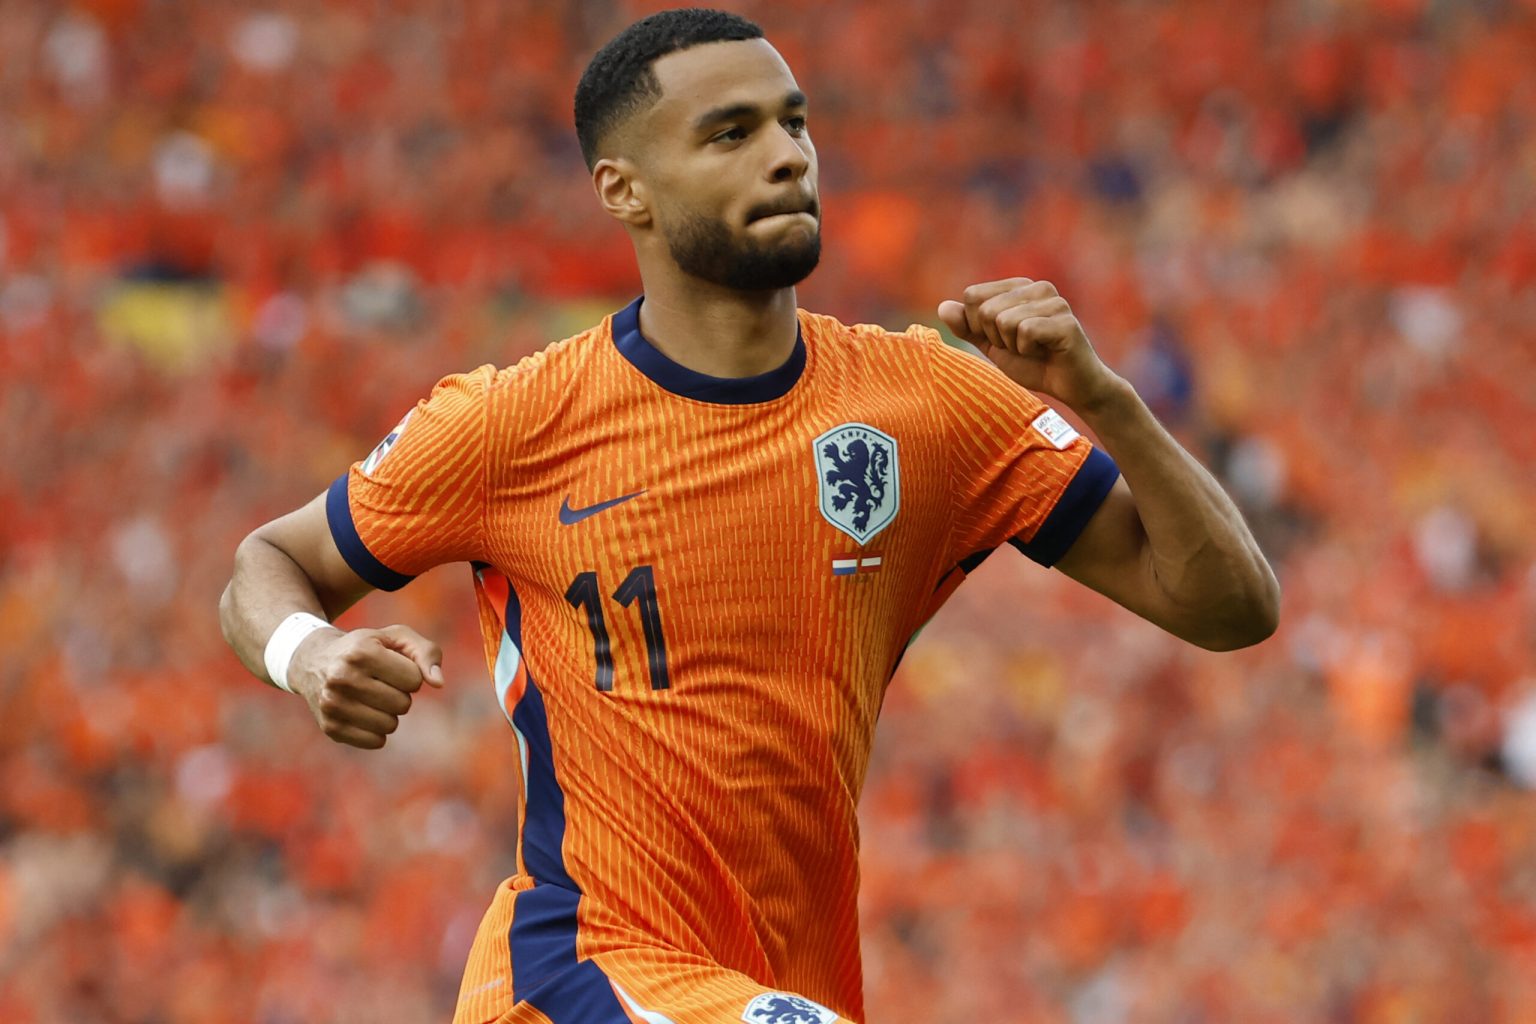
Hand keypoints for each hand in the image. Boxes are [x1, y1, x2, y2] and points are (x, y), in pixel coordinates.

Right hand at [288, 624, 443, 748]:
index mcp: (361, 652)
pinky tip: (362, 711)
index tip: (391, 666)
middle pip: (403, 704)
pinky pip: (376, 742)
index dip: (409, 674)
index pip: (414, 679)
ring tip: (370, 695)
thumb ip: (427, 653)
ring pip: (390, 725)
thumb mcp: (396, 638)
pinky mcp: (330, 727)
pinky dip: (377, 730)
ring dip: (389, 712)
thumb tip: (439, 683)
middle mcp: (342, 678)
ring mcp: (332, 705)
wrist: (313, 660)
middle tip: (380, 682)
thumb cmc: (366, 647)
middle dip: (400, 694)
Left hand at [937, 278, 1124, 411]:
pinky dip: (1027, 350)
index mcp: (1019, 286)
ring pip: (1003, 320)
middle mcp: (1038, 287)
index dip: (979, 326)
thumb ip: (968, 327)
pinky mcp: (1065, 320)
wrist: (1069, 387)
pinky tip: (1044, 352)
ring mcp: (1054, 301)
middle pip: (985, 309)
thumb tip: (942, 307)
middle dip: (995, 338)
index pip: (972, 296)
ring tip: (1033, 350)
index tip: (1003, 339)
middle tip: (1020, 347)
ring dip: (1012, 346)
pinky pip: (1024, 331)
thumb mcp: (993, 345)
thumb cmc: (1034, 364)